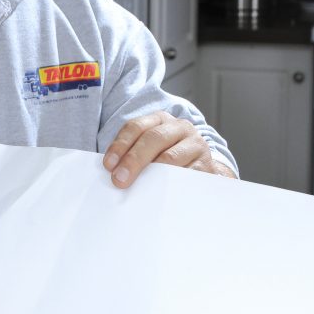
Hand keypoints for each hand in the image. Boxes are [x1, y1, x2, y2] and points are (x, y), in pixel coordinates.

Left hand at [103, 112, 233, 187]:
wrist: (200, 170)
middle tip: (119, 180)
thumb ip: (132, 155)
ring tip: (137, 188)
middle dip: (133, 159)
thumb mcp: (150, 150)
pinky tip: (158, 193)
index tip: (108, 165)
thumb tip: (114, 173)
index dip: (120, 145)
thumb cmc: (166, 160)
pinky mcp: (205, 165)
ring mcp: (195, 144)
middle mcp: (179, 127)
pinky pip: (185, 175)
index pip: (136, 127)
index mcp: (160, 120)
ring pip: (170, 157)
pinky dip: (170, 184)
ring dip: (151, 174)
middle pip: (153, 138)